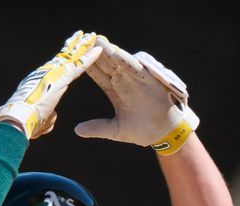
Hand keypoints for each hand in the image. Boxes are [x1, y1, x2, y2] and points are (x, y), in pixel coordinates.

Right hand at [0, 31, 102, 138]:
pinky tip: (98, 50)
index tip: (71, 50)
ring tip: (93, 36)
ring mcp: (52, 73)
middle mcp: (44, 73)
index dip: (64, 58)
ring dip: (82, 47)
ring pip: (71, 57)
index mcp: (39, 82)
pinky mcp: (60, 78)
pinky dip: (88, 58)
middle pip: (64, 57)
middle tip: (84, 36)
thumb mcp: (39, 120)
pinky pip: (78, 66)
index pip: (55, 67)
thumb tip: (52, 116)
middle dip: (74, 46)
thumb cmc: (26, 124)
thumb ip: (47, 116)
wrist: (18, 120)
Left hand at [75, 36, 199, 153]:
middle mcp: (124, 80)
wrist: (164, 132)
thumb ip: (98, 128)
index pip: (98, 75)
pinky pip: (136, 67)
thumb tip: (77, 130)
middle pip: (106, 63)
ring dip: (109, 51)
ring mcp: (136, 78)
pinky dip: (126, 60)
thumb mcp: (116, 130)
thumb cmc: (142, 130)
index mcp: (114, 90)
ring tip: (97, 40)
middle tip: (83, 39)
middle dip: (95, 52)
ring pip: (119, 61)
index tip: (75, 56)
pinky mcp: (148, 78)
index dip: (87, 65)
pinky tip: (116, 52)